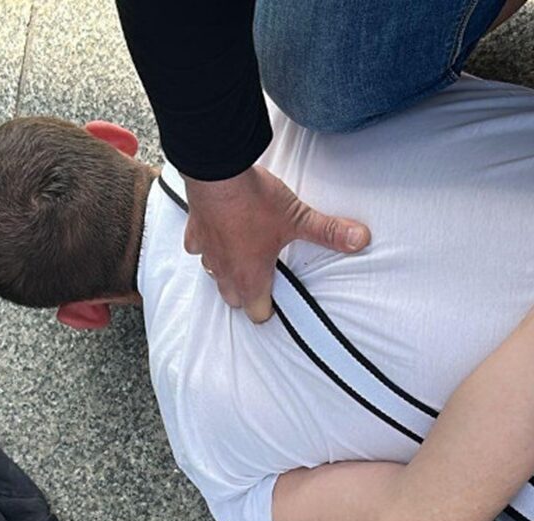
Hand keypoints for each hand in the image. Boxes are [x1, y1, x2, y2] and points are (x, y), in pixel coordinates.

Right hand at [184, 165, 369, 322]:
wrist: (217, 172)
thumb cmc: (252, 201)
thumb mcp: (297, 218)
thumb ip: (328, 232)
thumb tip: (359, 239)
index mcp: (250, 277)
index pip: (257, 313)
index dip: (270, 311)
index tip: (280, 302)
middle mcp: (225, 272)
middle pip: (234, 299)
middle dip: (248, 295)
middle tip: (266, 280)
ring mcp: (207, 253)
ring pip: (215, 276)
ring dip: (228, 272)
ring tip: (244, 257)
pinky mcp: (195, 233)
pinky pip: (198, 249)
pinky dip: (208, 246)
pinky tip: (219, 234)